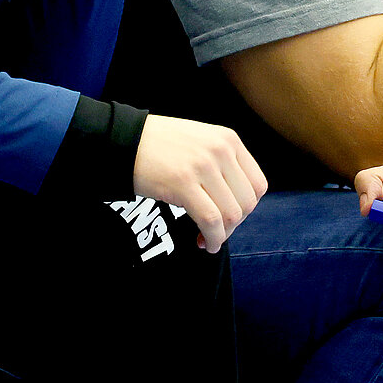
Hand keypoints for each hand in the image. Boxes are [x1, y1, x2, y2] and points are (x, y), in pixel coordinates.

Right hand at [131, 114, 266, 252]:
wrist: (124, 139)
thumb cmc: (160, 146)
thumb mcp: (202, 142)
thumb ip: (223, 165)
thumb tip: (236, 205)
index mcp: (228, 139)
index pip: (258, 185)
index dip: (246, 209)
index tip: (229, 218)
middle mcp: (220, 150)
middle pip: (247, 203)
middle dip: (234, 225)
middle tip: (215, 231)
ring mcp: (203, 166)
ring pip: (231, 215)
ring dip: (222, 235)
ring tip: (207, 239)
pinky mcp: (183, 183)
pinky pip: (210, 221)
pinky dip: (212, 238)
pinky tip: (203, 242)